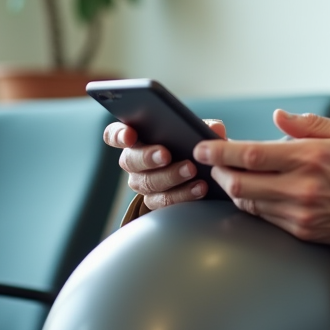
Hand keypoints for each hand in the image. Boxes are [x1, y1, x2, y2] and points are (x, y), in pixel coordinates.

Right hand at [104, 119, 227, 209]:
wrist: (204, 172)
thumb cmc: (192, 145)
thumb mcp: (197, 132)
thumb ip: (203, 127)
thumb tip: (215, 128)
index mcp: (137, 138)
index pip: (114, 134)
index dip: (118, 135)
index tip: (130, 135)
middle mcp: (133, 162)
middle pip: (130, 160)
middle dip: (148, 157)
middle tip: (166, 155)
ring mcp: (143, 183)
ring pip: (148, 183)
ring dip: (171, 176)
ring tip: (192, 170)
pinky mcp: (156, 201)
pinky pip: (164, 202)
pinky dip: (184, 194)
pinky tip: (200, 188)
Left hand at [195, 111, 329, 246]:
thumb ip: (309, 124)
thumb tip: (277, 117)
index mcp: (311, 158)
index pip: (250, 154)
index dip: (219, 151)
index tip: (202, 146)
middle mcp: (302, 188)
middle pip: (239, 183)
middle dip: (217, 172)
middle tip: (211, 162)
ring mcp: (301, 214)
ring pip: (248, 203)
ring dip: (233, 189)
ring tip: (229, 176)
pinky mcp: (304, 232)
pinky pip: (266, 218)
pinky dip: (253, 204)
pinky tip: (253, 193)